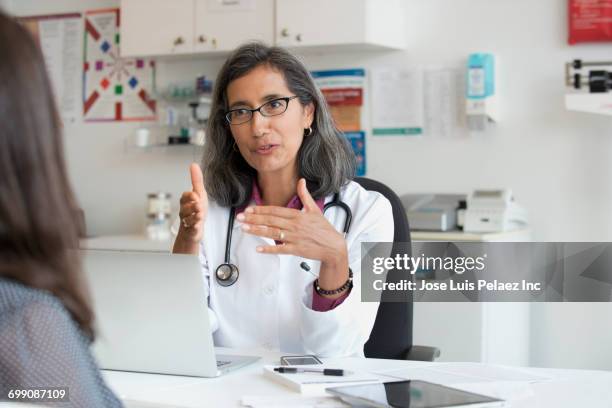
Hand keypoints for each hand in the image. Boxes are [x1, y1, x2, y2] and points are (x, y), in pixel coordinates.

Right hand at [175, 163, 207, 247]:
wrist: (195, 227)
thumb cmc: (197, 209)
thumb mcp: (199, 193)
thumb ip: (196, 180)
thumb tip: (193, 164)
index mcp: (186, 201)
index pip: (185, 196)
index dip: (190, 196)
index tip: (196, 196)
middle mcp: (184, 211)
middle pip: (185, 208)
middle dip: (193, 207)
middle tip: (199, 206)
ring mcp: (187, 221)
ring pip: (188, 218)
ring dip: (195, 216)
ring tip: (200, 215)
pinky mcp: (190, 230)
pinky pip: (191, 229)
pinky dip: (194, 227)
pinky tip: (198, 226)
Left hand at [237, 178, 348, 292]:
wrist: (333, 246)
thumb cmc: (323, 229)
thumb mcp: (314, 209)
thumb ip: (304, 195)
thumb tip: (302, 181)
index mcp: (297, 215)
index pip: (275, 210)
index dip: (261, 210)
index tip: (249, 209)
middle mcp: (294, 226)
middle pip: (271, 221)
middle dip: (253, 218)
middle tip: (240, 217)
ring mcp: (294, 238)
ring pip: (272, 233)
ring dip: (257, 231)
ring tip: (244, 228)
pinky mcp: (296, 250)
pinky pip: (280, 249)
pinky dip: (269, 249)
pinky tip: (258, 248)